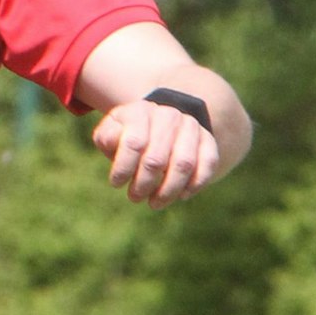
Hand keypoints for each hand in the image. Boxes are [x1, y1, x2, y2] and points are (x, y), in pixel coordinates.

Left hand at [92, 98, 222, 208]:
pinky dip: (195, 185)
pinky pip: (208, 165)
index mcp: (140, 111)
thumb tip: (113, 144)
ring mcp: (191, 126)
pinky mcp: (208, 139)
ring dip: (168, 190)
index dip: (123, 169)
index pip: (133, 144)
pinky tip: (181, 196)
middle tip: (135, 198)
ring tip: (155, 203)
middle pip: (157, 159)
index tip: (116, 184)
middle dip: (144, 184)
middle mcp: (168, 116)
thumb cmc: (130, 133)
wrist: (161, 121)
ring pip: (183, 165)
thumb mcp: (112, 131)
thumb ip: (107, 137)